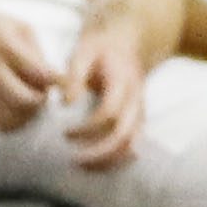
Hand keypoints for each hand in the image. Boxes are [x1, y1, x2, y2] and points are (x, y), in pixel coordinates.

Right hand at [0, 7, 56, 130]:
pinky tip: (15, 107)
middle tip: (42, 91)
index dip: (60, 82)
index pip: (41, 74)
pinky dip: (14, 121)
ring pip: (14, 119)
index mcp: (6, 48)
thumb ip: (38, 52)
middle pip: (27, 102)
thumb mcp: (17, 26)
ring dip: (29, 114)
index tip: (64, 80)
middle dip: (42, 100)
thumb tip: (54, 80)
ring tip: (29, 99)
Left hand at [61, 24, 147, 171]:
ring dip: (109, 159)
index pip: (110, 112)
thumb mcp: (83, 51)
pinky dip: (117, 157)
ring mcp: (140, 110)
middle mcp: (136, 99)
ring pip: (132, 143)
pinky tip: (98, 163)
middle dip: (100, 152)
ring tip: (84, 166)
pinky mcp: (139, 117)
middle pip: (124, 134)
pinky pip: (133, 143)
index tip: (65, 133)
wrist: (128, 40)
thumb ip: (74, 76)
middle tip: (74, 160)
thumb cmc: (100, 47)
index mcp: (123, 81)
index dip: (87, 127)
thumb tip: (66, 102)